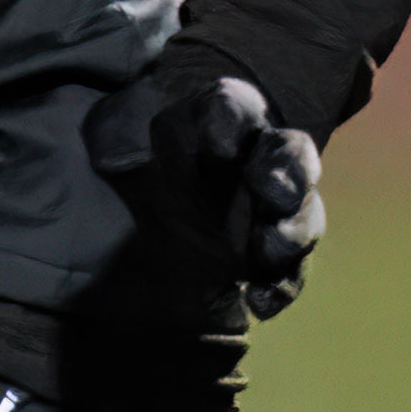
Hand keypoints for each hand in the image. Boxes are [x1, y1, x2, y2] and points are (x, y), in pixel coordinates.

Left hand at [90, 62, 326, 317]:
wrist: (140, 211)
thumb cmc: (131, 157)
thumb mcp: (113, 140)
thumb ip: (116, 139)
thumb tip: (110, 155)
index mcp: (218, 120)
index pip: (232, 109)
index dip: (228, 122)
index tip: (217, 145)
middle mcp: (255, 160)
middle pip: (288, 158)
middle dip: (287, 172)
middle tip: (272, 191)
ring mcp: (268, 212)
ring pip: (301, 215)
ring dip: (292, 232)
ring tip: (269, 251)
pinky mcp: (267, 260)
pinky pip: (289, 273)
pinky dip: (281, 287)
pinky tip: (260, 302)